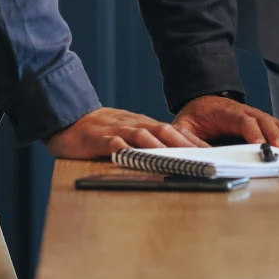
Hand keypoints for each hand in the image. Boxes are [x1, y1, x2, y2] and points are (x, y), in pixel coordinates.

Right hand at [44, 106, 204, 158]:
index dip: (192, 141)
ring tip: (178, 159)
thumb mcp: (126, 133)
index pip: (172, 131)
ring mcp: (117, 131)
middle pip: (164, 131)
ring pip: (143, 137)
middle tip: (203, 156)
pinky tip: (136, 159)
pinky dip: (126, 152)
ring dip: (162, 148)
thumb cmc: (99, 131)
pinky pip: (115, 146)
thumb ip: (145, 141)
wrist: (68, 118)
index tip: (210, 152)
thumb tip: (170, 155)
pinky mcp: (99, 139)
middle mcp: (133, 125)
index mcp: (142, 125)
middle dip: (185, 144)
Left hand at [173, 95, 278, 150]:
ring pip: (274, 122)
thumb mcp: (183, 126)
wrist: (201, 100)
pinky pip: (278, 125)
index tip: (261, 145)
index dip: (254, 132)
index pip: (243, 120)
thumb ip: (186, 138)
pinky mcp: (260, 122)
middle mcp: (244, 111)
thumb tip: (199, 153)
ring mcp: (254, 115)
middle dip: (275, 135)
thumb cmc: (195, 116)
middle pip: (264, 121)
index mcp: (226, 112)